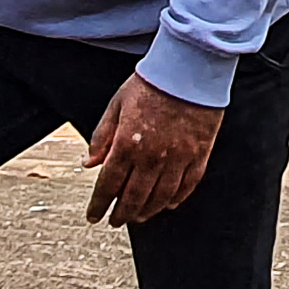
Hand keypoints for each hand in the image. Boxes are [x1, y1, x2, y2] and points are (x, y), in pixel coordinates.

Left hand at [85, 74, 222, 227]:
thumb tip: (88, 163)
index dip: (99, 204)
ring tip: (139, 216)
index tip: (93, 216)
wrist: (188, 67)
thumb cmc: (150, 83)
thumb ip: (101, 137)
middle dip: (122, 214)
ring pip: (161, 197)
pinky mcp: (199, 154)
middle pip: (134, 197)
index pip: (109, 184)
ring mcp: (178, 157)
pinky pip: (187, 185)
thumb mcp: (116, 105)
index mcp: (127, 143)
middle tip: (115, 221)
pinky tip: (168, 204)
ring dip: (147, 211)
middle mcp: (152, 156)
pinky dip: (177, 199)